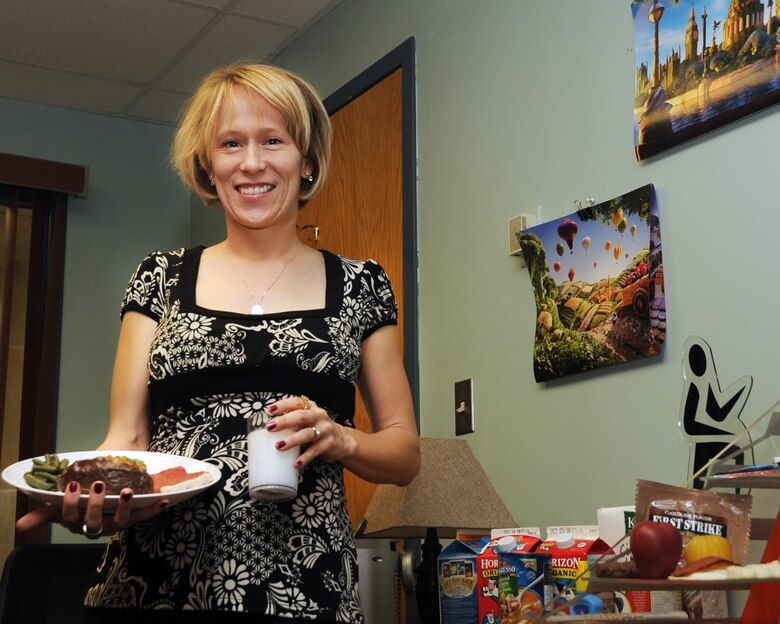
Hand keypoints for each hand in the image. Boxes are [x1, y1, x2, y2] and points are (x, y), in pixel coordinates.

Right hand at [16, 480, 168, 538]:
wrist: (117, 455)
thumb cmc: (89, 476)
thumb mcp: (68, 488)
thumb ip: (48, 506)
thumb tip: (20, 527)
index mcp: (77, 519)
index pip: (70, 518)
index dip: (70, 505)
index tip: (73, 487)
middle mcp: (96, 524)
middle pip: (94, 523)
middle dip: (96, 506)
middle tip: (99, 485)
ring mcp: (116, 520)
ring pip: (119, 524)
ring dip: (124, 509)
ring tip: (126, 491)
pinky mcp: (134, 514)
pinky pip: (143, 517)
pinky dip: (153, 510)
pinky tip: (162, 501)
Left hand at [267, 395, 355, 468]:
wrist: (342, 440)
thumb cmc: (317, 428)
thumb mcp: (308, 420)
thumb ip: (293, 420)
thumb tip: (269, 426)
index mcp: (311, 407)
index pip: (297, 402)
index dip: (283, 405)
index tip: (270, 410)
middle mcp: (319, 416)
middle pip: (301, 416)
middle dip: (284, 421)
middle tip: (269, 427)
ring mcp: (325, 429)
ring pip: (308, 434)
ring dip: (292, 440)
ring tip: (279, 446)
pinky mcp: (329, 444)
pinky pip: (315, 451)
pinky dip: (305, 458)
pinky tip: (295, 463)